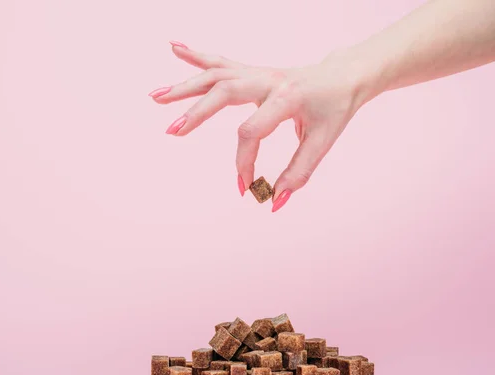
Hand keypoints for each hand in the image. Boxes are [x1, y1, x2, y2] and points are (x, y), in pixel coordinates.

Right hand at [150, 42, 371, 211]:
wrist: (345, 75)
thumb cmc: (336, 108)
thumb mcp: (323, 142)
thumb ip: (298, 173)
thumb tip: (274, 202)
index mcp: (286, 97)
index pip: (252, 131)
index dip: (244, 162)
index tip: (245, 187)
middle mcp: (268, 80)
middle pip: (223, 91)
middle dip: (196, 113)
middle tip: (172, 132)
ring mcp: (257, 73)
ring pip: (215, 75)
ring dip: (184, 85)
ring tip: (155, 95)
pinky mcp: (252, 72)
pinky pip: (221, 62)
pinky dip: (196, 56)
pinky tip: (174, 47)